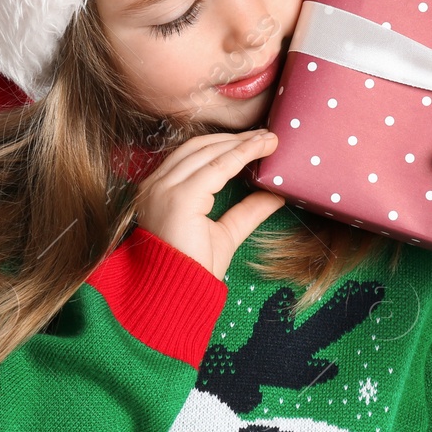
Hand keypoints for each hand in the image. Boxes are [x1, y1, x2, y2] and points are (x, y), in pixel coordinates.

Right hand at [132, 129, 285, 279]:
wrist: (174, 296)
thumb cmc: (192, 270)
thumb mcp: (225, 232)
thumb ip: (246, 211)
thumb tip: (275, 195)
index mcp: (160, 190)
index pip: (192, 156)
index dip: (224, 144)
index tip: (254, 140)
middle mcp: (156, 185)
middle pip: (198, 147)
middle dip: (234, 138)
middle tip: (266, 135)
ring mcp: (164, 189)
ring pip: (208, 152)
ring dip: (241, 142)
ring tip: (269, 139)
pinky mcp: (179, 197)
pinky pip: (216, 166)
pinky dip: (241, 154)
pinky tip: (261, 149)